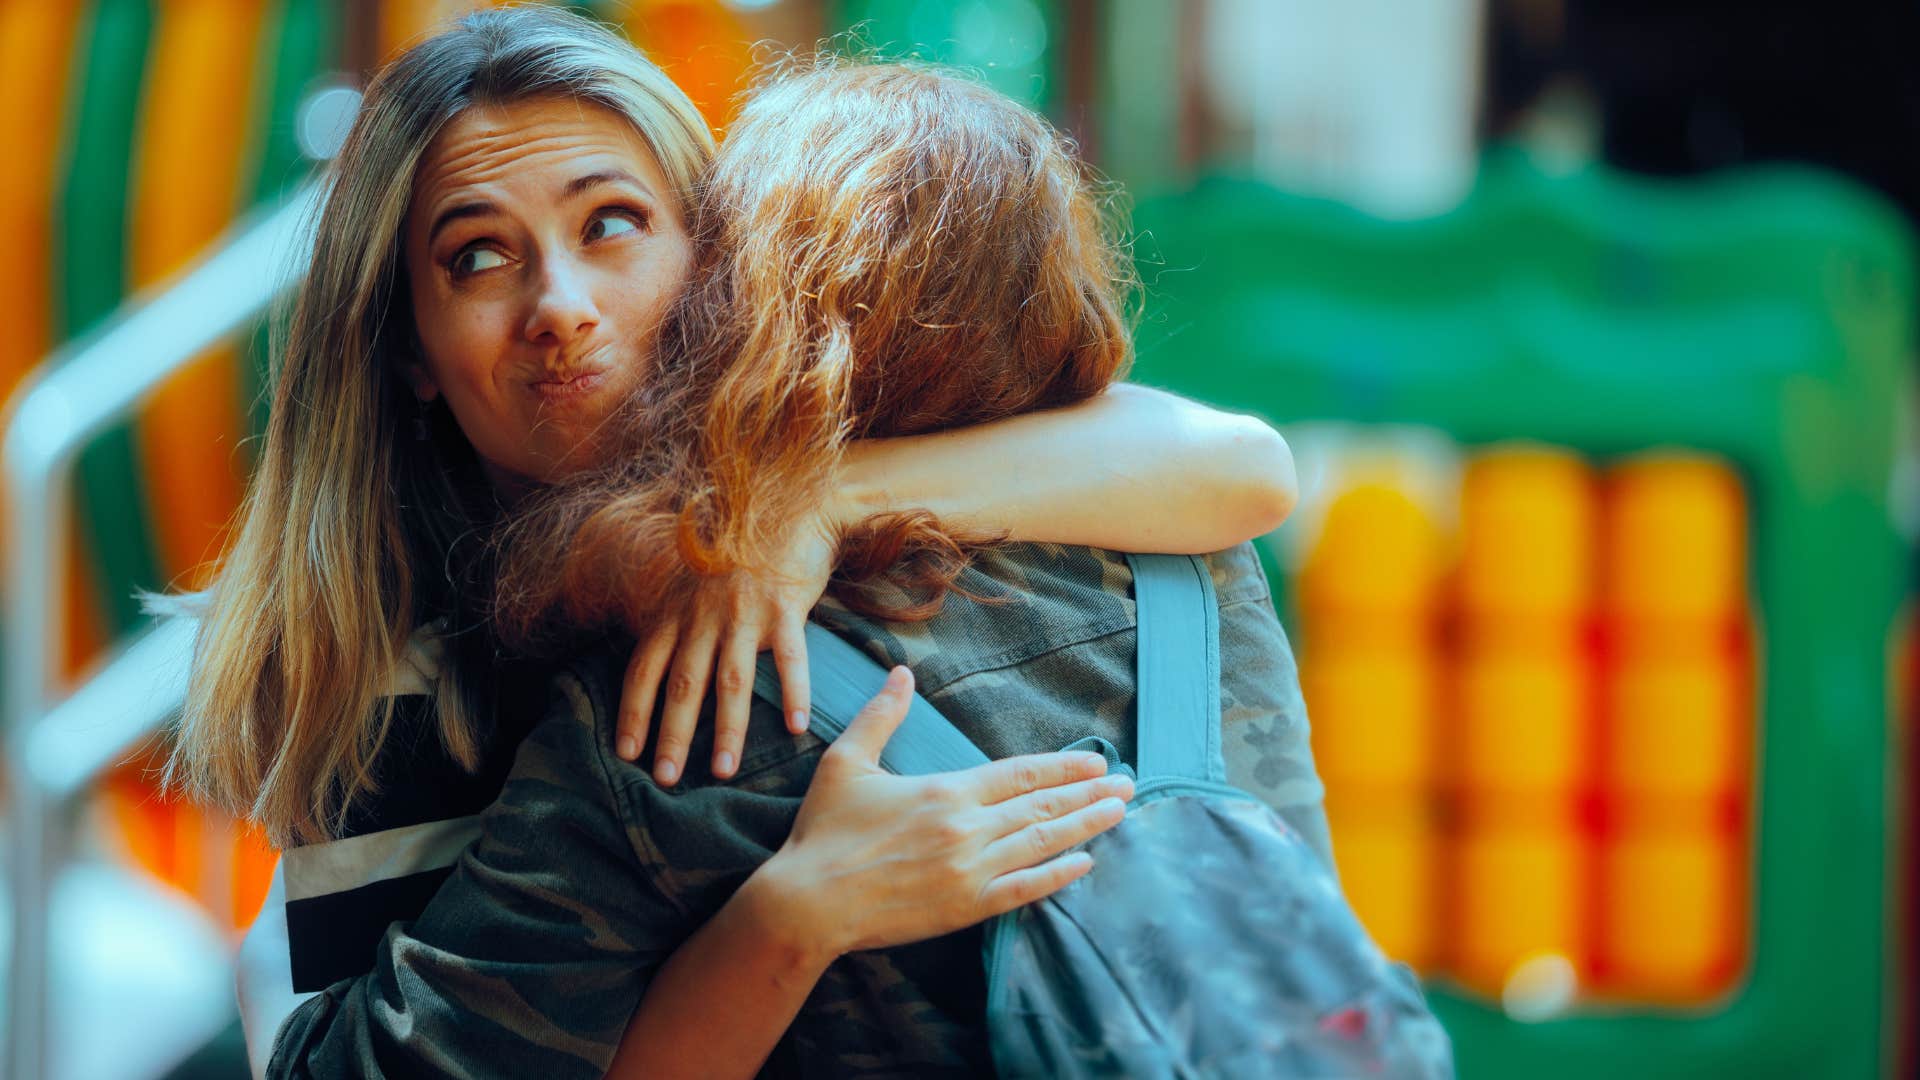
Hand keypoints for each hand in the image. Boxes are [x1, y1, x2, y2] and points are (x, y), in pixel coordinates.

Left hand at [615, 507, 837, 783]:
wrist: (790, 508)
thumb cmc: (741, 554)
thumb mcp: (696, 583)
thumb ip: (679, 621)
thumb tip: (661, 669)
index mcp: (676, 610)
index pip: (644, 668)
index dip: (633, 712)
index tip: (626, 753)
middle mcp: (703, 614)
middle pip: (682, 684)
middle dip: (671, 736)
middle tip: (664, 779)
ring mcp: (744, 612)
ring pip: (731, 681)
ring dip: (726, 730)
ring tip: (722, 772)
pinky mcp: (786, 608)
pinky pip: (790, 659)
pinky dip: (793, 694)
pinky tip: (796, 729)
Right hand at [754, 667, 1132, 958]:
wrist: (808, 903)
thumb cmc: (824, 832)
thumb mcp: (846, 762)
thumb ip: (880, 717)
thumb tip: (901, 673)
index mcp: (946, 791)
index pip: (1020, 774)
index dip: (1062, 767)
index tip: (1096, 762)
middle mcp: (968, 829)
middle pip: (1042, 806)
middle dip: (1089, 794)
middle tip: (1129, 785)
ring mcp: (971, 871)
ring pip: (1042, 843)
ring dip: (1085, 827)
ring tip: (1119, 813)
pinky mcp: (965, 908)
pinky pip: (1024, 889)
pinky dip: (1057, 876)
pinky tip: (1085, 863)